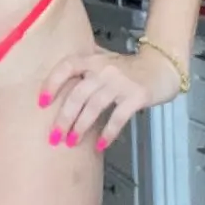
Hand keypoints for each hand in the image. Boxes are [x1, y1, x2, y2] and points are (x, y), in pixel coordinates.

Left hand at [36, 37, 183, 150]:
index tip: (42, 102)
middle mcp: (104, 69)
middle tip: (54, 136)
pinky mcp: (136, 96)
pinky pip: (117, 117)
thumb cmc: (130, 67)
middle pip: (78, 94)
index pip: (67, 67)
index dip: (52, 83)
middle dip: (64, 117)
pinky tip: (100, 144)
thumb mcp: (105, 59)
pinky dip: (108, 133)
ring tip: (71, 142)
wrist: (162, 67)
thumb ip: (86, 65)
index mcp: (93, 59)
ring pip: (94, 107)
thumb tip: (59, 79)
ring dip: (80, 127)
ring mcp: (121, 83)